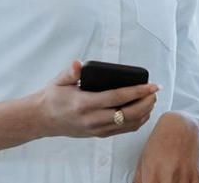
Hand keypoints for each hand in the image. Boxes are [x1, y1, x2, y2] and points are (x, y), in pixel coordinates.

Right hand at [35, 61, 158, 137]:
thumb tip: (78, 63)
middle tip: (155, 92)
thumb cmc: (53, 96)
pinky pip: (124, 130)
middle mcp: (92, 119)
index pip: (117, 97)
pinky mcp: (99, 134)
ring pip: (129, 124)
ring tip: (151, 100)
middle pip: (128, 114)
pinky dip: (137, 121)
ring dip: (145, 112)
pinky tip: (142, 111)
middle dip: (146, 103)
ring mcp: (97, 129)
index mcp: (84, 104)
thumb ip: (70, 72)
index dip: (137, 91)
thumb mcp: (59, 81)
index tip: (152, 85)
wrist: (43, 119)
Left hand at [133, 111, 198, 182]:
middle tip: (160, 182)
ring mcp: (184, 175)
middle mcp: (168, 174)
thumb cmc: (159, 142)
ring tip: (169, 180)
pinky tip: (180, 181)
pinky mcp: (197, 175)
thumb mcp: (143, 159)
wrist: (181, 125)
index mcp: (152, 172)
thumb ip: (138, 179)